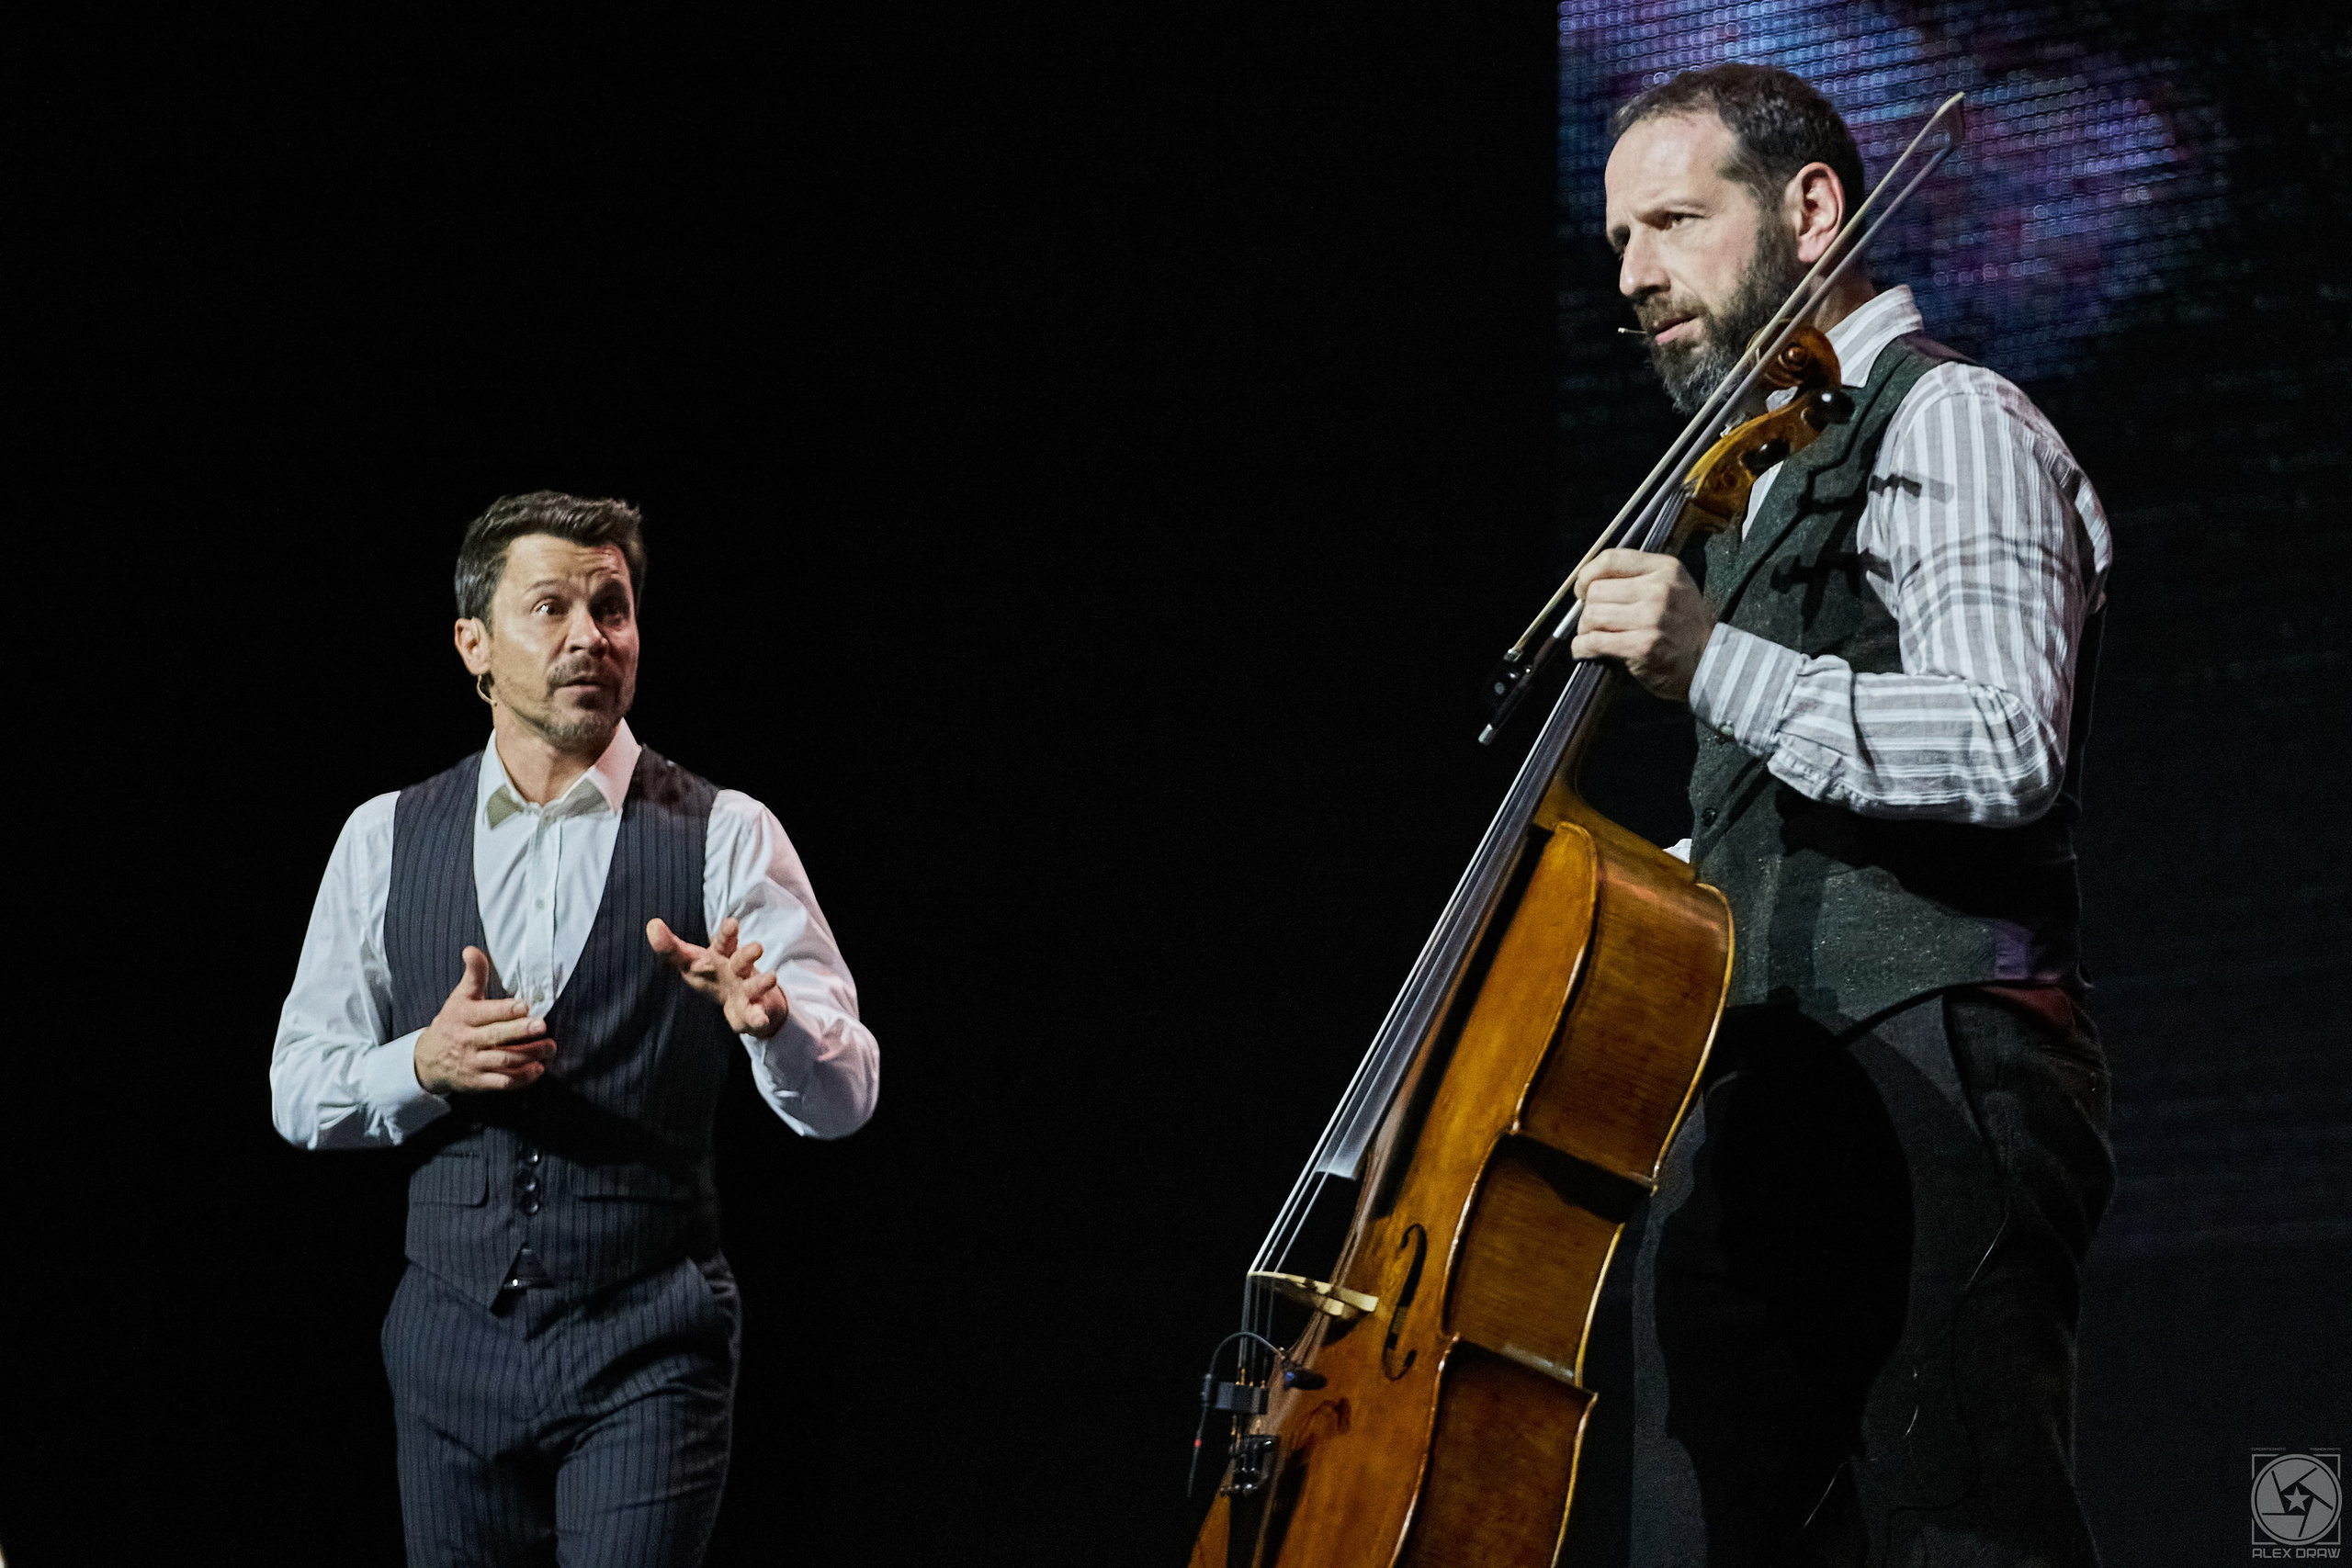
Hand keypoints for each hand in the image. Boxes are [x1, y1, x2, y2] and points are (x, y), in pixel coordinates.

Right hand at [414, 947, 556, 1094]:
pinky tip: (538, 1069)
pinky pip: (502, 1082)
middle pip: (495, 1037)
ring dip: (529, 1055)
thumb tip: (472, 949)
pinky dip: (521, 1078)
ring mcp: (473, 1063)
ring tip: (549, 1047)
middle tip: (543, 1026)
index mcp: (463, 1017)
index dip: (505, 1010)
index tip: (525, 1006)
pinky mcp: (478, 1082)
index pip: (485, 1013)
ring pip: (503, 1060)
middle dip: (520, 1032)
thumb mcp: (459, 997)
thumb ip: (473, 975)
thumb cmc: (452, 1023)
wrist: (427, 1061)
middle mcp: (467, 1040)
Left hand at [646, 916, 789, 1038]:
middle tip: (756, 948)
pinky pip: (755, 1014)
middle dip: (748, 954)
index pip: (725, 941)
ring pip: (755, 984)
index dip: (728, 933)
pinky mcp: (751, 1010)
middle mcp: (737, 969)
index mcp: (722, 955)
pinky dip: (757, 1017)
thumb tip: (652, 924)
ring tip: (771, 977)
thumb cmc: (711, 974)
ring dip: (762, 982)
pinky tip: (759, 1020)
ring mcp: (747, 989)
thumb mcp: (690, 961)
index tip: (732, 923)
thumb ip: (670, 947)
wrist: (741, 1002)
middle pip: (743, 960)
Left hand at [1570, 548, 1716, 702]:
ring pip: (1592, 615)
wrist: (1709, 664)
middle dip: (1587, 609)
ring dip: (1585, 630)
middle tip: (1592, 622)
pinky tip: (1587, 651)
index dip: (1587, 575)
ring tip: (1592, 637)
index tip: (1583, 590)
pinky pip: (1595, 642)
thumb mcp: (1673, 588)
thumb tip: (1589, 582)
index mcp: (1665, 569)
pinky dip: (1582, 648)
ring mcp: (1651, 618)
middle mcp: (1659, 589)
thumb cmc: (1684, 627)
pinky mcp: (1642, 646)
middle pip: (1596, 590)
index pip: (1610, 560)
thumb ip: (1638, 578)